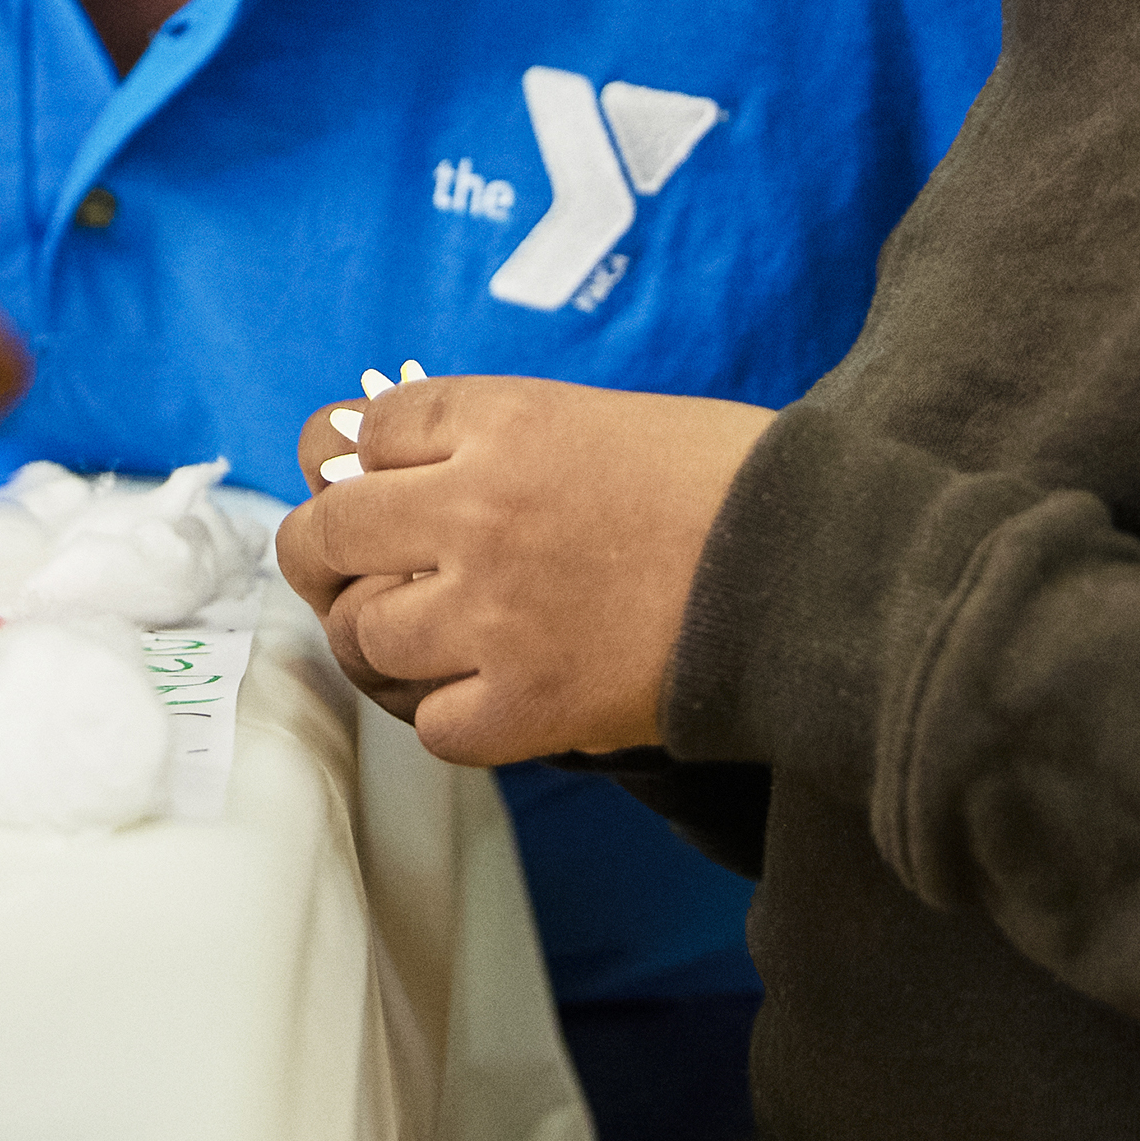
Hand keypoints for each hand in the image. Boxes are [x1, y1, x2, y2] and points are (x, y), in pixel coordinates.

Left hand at [275, 375, 774, 764]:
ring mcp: (491, 612)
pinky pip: (430, 722)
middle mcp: (474, 508)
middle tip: (351, 566)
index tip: (387, 481)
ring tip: (429, 632)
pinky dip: (447, 710)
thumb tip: (393, 465)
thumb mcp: (596, 418)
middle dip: (328, 551)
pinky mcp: (525, 703)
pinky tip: (486, 689)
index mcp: (499, 421)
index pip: (370, 431)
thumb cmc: (722, 480)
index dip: (371, 460)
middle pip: (330, 533)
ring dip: (384, 634)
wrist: (811, 565)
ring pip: (364, 633)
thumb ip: (492, 439)